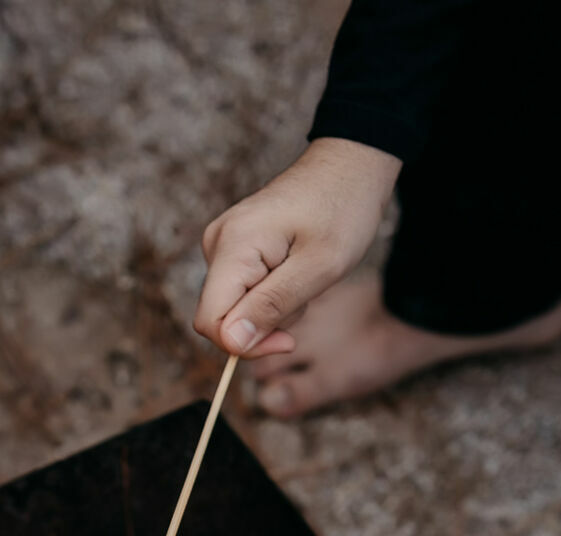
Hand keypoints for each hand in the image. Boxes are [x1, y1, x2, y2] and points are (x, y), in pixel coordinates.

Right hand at [195, 138, 401, 356]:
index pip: (211, 322)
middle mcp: (217, 243)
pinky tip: (296, 268)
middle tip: (307, 293)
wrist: (348, 165)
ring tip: (306, 275)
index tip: (290, 340)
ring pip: (237, 306)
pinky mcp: (235, 246)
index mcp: (233, 246)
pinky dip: (273, 292)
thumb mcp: (318, 267)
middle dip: (266, 322)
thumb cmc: (342, 210)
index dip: (246, 344)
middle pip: (223, 316)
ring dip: (274, 307)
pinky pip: (244, 289)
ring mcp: (223, 243)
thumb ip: (273, 306)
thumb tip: (232, 342)